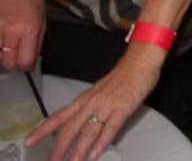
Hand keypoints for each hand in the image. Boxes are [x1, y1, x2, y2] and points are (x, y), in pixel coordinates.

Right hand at [0, 0, 43, 71]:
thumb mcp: (40, 16)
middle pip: (8, 64)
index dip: (26, 64)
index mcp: (29, 28)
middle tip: (15, 53)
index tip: (26, 61)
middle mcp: (10, 30)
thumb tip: (32, 58)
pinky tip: (1, 34)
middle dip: (13, 62)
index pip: (25, 62)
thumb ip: (36, 40)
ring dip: (1, 53)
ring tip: (7, 38)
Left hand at [26, 43, 162, 160]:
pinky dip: (101, 142)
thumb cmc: (123, 75)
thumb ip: (90, 107)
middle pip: (71, 128)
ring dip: (79, 150)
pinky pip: (110, 128)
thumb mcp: (100, 91)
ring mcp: (107, 106)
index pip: (59, 116)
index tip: (30, 141)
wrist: (140, 61)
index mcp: (84, 99)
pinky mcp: (122, 109)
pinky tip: (95, 153)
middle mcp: (91, 103)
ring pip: (88, 132)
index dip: (43, 129)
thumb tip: (83, 123)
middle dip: (60, 148)